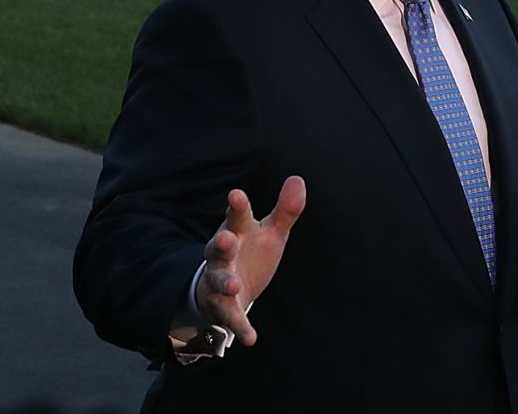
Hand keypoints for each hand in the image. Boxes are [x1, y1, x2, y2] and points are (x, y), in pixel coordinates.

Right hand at [196, 176, 305, 345]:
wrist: (230, 287)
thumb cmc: (251, 251)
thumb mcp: (271, 232)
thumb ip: (285, 210)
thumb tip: (298, 178)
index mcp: (237, 231)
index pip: (237, 216)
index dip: (236, 206)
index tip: (236, 195)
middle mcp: (224, 254)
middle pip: (219, 246)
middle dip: (221, 243)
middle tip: (226, 237)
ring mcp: (220, 279)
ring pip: (219, 280)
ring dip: (225, 282)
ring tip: (235, 285)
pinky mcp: (223, 306)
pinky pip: (230, 316)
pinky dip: (239, 326)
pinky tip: (251, 338)